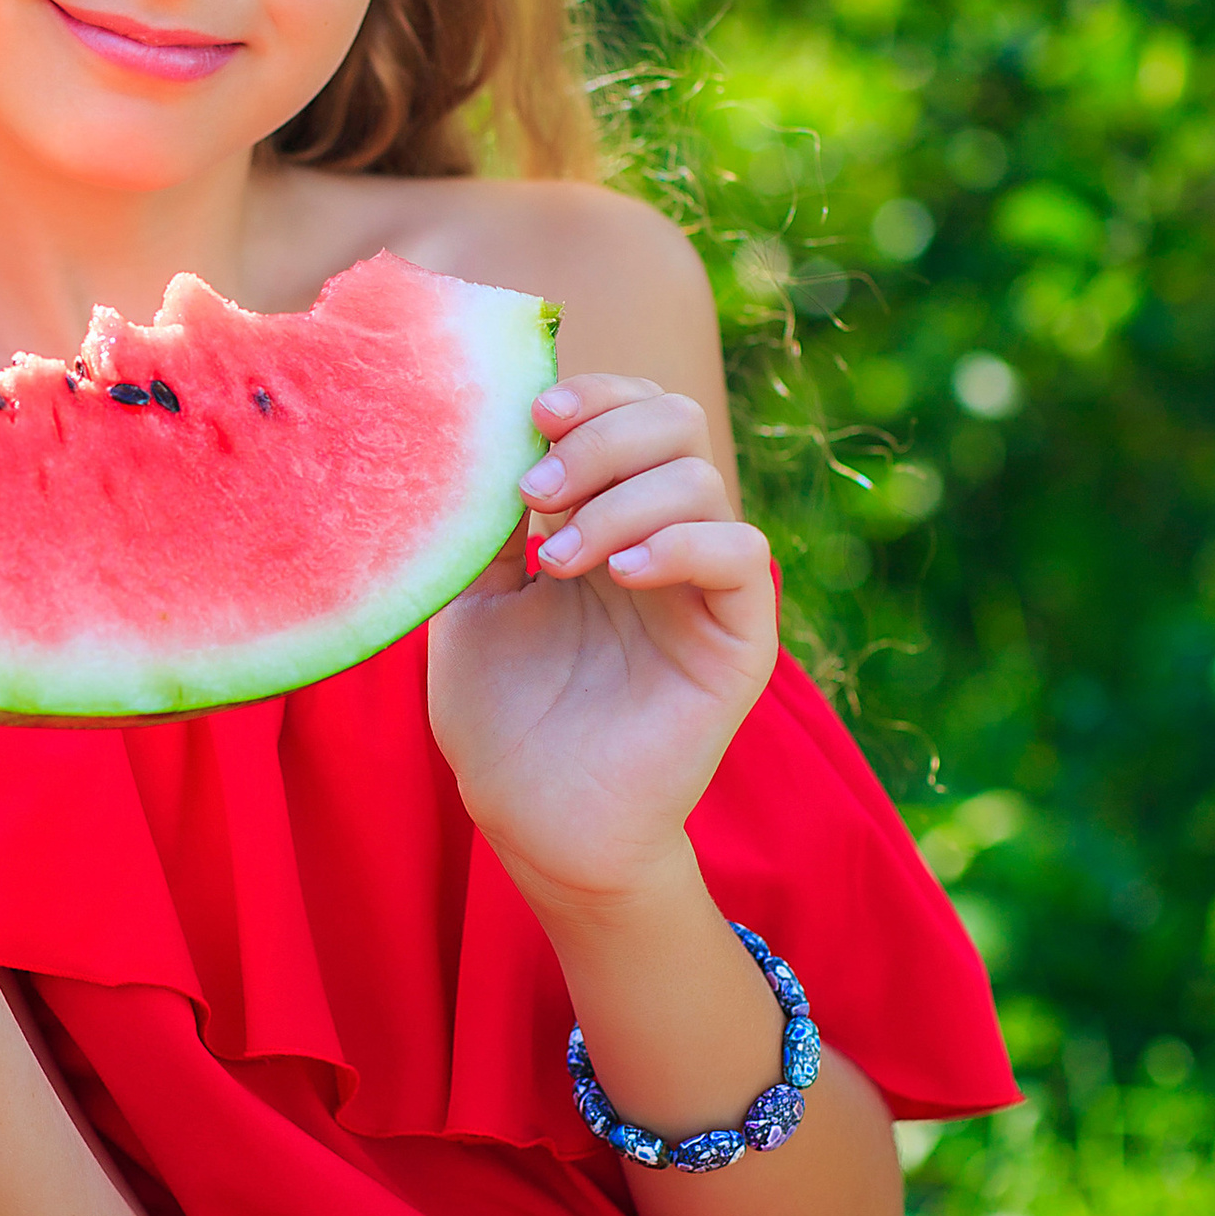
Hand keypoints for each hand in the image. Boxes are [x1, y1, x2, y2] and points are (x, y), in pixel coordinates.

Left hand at [425, 377, 776, 918]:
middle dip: (601, 435)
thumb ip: (487, 521)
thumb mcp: (473, 600)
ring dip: (618, 500)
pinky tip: (615, 575)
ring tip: (554, 559)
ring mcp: (704, 588)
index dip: (593, 394)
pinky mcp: (737, 641)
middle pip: (676, 422)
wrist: (533, 820)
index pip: (632, 411)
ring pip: (700, 481)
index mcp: (605, 518)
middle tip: (533, 488)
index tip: (532, 415)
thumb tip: (480, 435)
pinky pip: (741, 556)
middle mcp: (663, 540)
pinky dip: (678, 544)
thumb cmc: (499, 718)